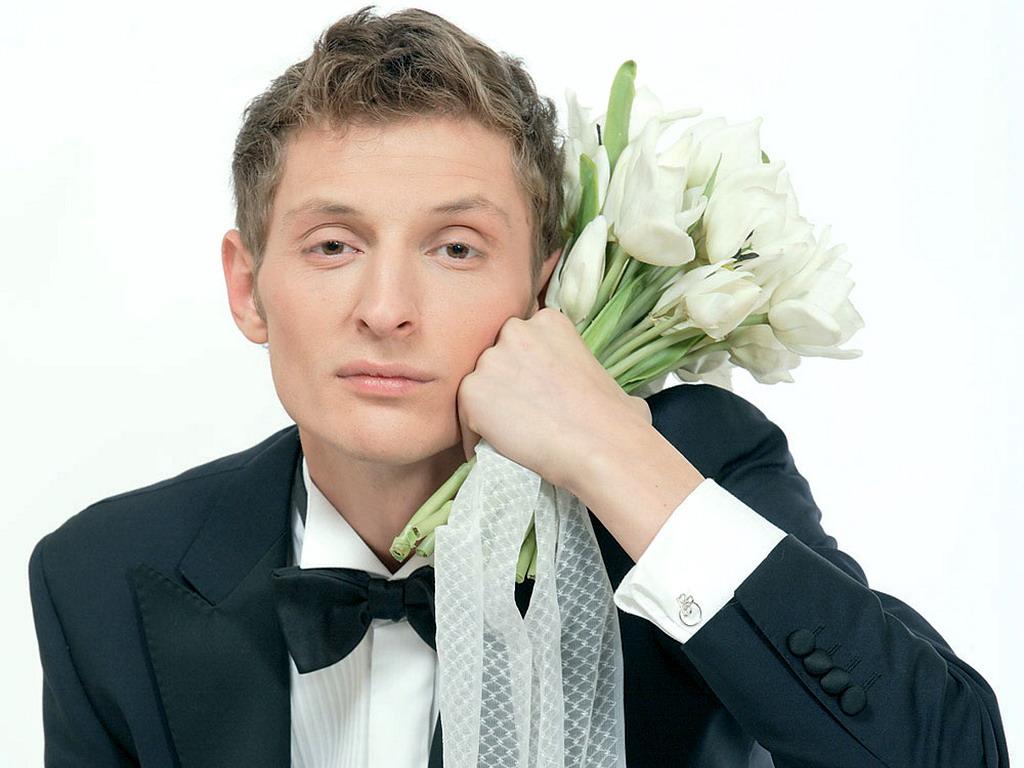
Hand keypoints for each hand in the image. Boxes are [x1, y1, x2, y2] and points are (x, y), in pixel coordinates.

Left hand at [456, 306, 652, 493]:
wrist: (601, 446)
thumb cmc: (616, 420)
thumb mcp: (607, 377)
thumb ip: (586, 372)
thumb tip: (605, 397)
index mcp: (549, 321)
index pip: (520, 340)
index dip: (523, 369)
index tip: (532, 392)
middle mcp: (516, 331)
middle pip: (494, 357)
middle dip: (502, 383)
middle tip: (518, 415)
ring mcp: (490, 360)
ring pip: (477, 386)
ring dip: (487, 409)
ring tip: (507, 438)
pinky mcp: (472, 392)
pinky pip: (464, 416)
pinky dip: (474, 436)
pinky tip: (495, 451)